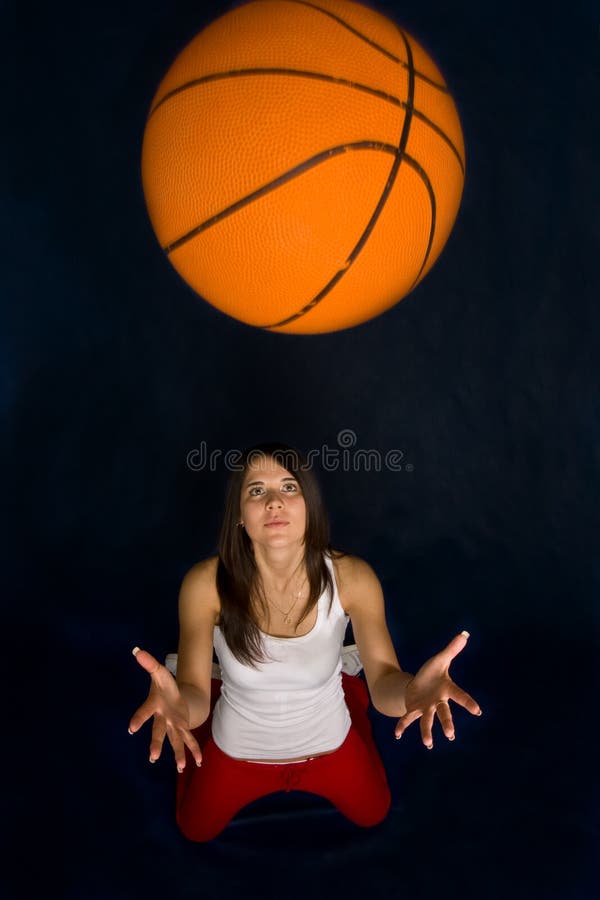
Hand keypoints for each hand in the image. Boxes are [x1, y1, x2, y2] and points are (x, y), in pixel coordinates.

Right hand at [128, 647, 202, 770]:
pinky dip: (194, 750)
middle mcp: (162, 718)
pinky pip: (188, 739)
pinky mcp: (182, 728)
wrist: (172, 696)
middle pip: (159, 732)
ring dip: (178, 753)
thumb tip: (137, 650)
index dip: (138, 719)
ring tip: (181, 767)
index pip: (145, 711)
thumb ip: (150, 663)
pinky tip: (199, 762)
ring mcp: (172, 725)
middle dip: (156, 743)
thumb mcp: (159, 673)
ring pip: (175, 740)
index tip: (131, 728)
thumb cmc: (163, 687)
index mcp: (155, 705)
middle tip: (153, 757)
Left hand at [394, 631, 481, 748]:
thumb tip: (464, 634)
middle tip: (450, 735)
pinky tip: (397, 734)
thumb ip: (452, 649)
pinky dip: (402, 726)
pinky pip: (408, 719)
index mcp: (446, 690)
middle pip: (443, 713)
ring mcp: (426, 708)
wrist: (419, 684)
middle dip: (447, 723)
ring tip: (428, 744)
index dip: (468, 703)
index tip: (478, 711)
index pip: (459, 696)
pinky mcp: (413, 710)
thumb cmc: (433, 673)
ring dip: (426, 732)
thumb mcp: (440, 660)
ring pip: (426, 720)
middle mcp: (437, 702)